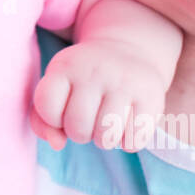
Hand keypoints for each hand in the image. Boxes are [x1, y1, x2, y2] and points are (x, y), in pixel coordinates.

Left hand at [31, 39, 169, 150]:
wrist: (128, 50)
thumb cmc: (83, 80)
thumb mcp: (57, 88)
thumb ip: (42, 120)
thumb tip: (57, 144)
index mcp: (66, 65)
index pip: (47, 107)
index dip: (53, 119)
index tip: (63, 109)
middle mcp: (95, 70)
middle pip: (78, 128)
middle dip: (80, 133)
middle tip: (88, 120)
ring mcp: (125, 81)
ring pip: (106, 137)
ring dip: (103, 140)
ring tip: (105, 124)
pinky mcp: (151, 95)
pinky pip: (134, 140)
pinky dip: (127, 142)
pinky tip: (126, 125)